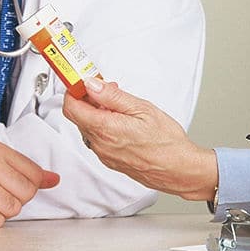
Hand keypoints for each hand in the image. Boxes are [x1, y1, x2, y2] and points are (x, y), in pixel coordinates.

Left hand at [63, 77, 218, 200]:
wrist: (178, 169)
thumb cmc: (166, 142)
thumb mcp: (141, 108)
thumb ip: (112, 96)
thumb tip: (91, 85)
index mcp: (104, 128)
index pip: (71, 106)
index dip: (74, 90)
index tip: (83, 81)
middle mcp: (99, 144)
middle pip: (78, 116)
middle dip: (88, 99)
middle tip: (107, 89)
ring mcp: (104, 154)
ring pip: (88, 127)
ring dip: (97, 113)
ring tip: (120, 106)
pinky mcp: (110, 161)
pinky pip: (98, 139)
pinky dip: (104, 126)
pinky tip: (122, 122)